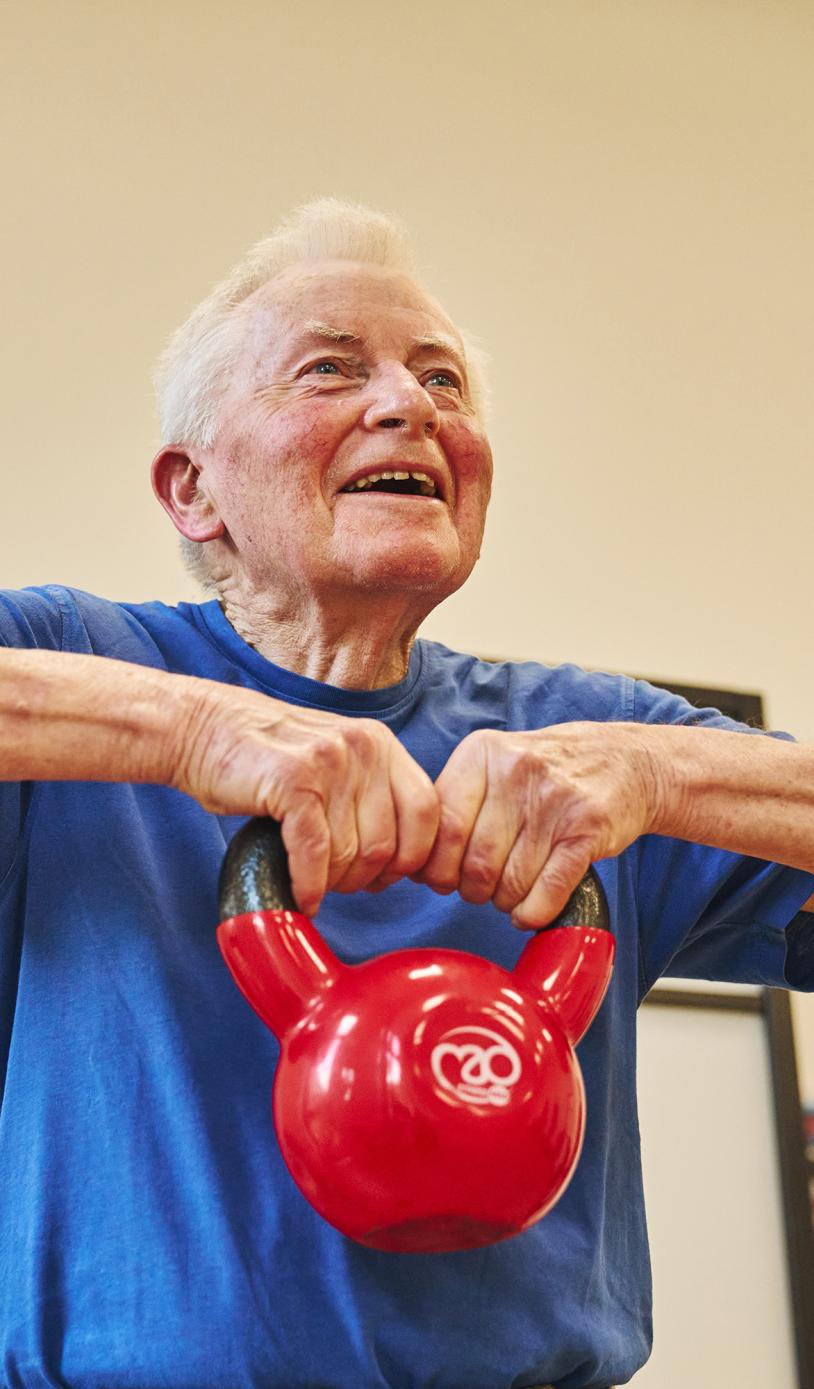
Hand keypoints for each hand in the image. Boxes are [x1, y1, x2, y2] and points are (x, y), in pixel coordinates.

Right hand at [174, 679, 438, 916]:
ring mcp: (329, 761)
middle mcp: (363, 747)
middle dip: (365, 879)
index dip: (411, 856)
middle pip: (391, 844)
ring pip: (353, 854)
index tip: (382, 876)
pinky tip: (300, 895)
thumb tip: (400, 863)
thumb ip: (370, 796)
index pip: (428, 813)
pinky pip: (316, 854)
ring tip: (312, 881)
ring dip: (333, 883)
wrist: (200, 729)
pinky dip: (309, 885)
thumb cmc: (265, 759)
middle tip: (338, 884)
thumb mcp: (334, 762)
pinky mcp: (293, 781)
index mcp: (381, 743)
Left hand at [412, 723, 658, 927]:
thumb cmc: (549, 773)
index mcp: (482, 753)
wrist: (627, 761)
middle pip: (474, 860)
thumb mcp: (497, 765)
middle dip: (470, 889)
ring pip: (509, 881)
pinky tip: (531, 910)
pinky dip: (533, 913)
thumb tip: (417, 863)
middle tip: (478, 890)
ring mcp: (555, 799)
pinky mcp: (588, 828)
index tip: (441, 879)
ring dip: (504, 902)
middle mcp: (516, 770)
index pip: (441, 826)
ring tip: (509, 893)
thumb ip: (457, 802)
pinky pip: (547, 891)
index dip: (436, 866)